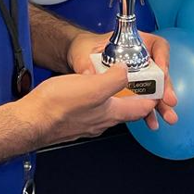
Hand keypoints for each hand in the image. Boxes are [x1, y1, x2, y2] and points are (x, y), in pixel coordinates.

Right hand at [19, 63, 157, 147]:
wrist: (32, 120)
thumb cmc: (60, 105)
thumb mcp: (93, 86)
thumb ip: (114, 79)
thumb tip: (126, 71)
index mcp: (111, 113)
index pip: (141, 108)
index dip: (153, 98)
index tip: (161, 88)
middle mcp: (102, 121)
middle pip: (125, 109)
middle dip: (135, 97)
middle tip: (139, 81)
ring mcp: (87, 122)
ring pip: (108, 108)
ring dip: (114, 96)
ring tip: (113, 80)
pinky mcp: (73, 119)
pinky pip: (91, 107)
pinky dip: (96, 96)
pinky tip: (87, 88)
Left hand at [66, 29, 177, 130]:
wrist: (78, 58)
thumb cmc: (85, 48)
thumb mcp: (85, 52)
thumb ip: (87, 64)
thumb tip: (90, 76)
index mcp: (134, 42)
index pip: (157, 46)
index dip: (163, 58)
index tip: (162, 72)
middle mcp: (140, 58)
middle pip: (159, 71)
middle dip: (165, 88)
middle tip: (169, 101)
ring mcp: (137, 75)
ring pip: (155, 89)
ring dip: (161, 104)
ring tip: (168, 117)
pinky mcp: (131, 90)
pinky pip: (143, 101)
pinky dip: (148, 112)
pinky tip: (150, 122)